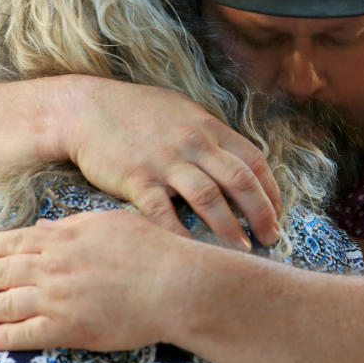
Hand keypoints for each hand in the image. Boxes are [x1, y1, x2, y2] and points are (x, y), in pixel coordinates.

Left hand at [0, 211, 189, 351]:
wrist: (172, 284)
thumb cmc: (151, 249)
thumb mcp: (111, 222)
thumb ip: (74, 225)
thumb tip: (48, 228)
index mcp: (64, 238)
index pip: (16, 241)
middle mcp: (53, 267)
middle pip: (2, 273)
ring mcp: (57, 299)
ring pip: (6, 304)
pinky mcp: (68, 329)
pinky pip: (26, 334)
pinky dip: (3, 337)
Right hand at [63, 78, 280, 249]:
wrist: (86, 109)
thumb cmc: (136, 111)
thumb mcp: (182, 111)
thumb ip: (210, 136)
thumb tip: (237, 161)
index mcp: (208, 127)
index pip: (254, 160)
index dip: (271, 190)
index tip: (277, 213)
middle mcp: (193, 143)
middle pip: (240, 181)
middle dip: (261, 214)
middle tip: (271, 238)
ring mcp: (165, 161)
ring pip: (209, 198)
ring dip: (229, 228)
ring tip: (242, 251)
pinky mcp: (137, 179)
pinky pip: (163, 212)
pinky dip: (180, 235)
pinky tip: (191, 253)